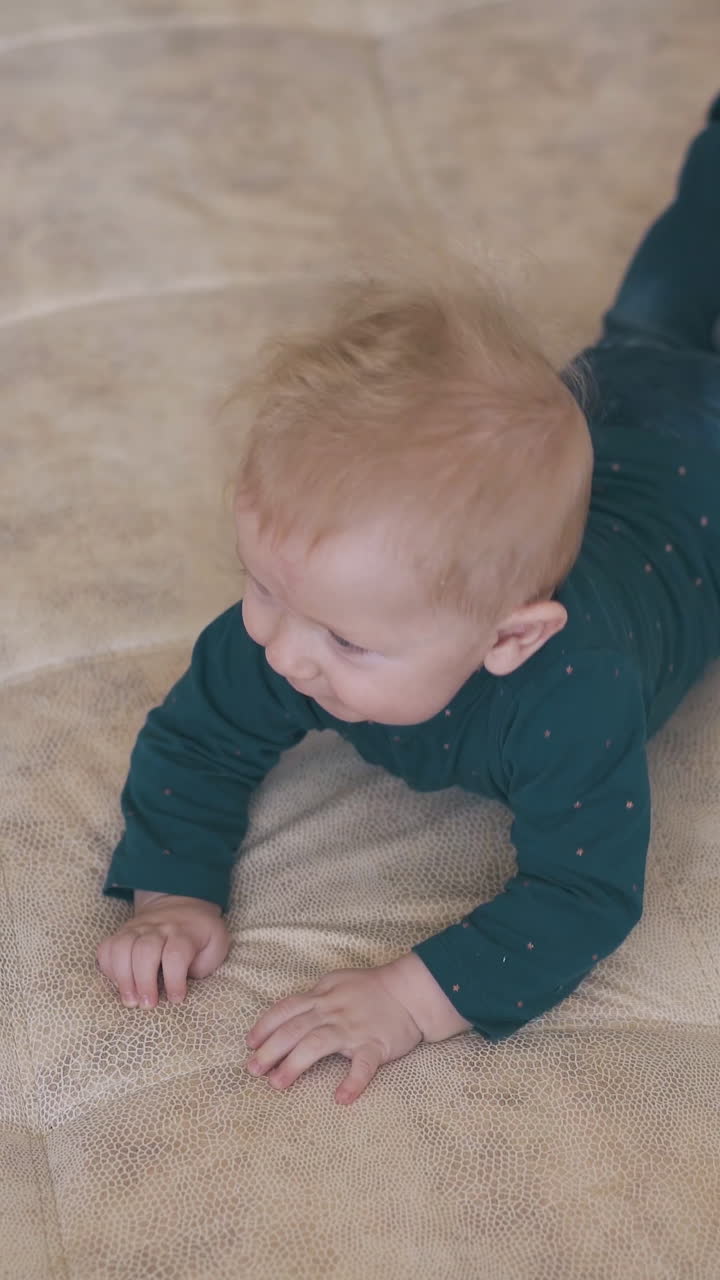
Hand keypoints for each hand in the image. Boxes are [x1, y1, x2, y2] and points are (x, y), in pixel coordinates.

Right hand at [96, 892, 229, 1007]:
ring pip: (121, 948)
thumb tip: (184, 981)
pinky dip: (108, 968)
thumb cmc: (201, 934)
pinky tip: (119, 984)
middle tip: (147, 1005)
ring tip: (130, 1001)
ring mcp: (137, 929)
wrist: (181, 905)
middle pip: (145, 951)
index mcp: (184, 933)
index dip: (175, 980)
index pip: (176, 954)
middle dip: (144, 982)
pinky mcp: (122, 934)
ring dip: (123, 978)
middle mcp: (158, 928)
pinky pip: (106, 948)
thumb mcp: (216, 944)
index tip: (176, 999)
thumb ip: (205, 964)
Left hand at [245, 953, 471, 1104]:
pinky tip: (340, 1098)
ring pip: (317, 1043)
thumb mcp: (337, 983)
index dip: (265, 1025)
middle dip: (270, 1049)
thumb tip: (288, 1018)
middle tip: (253, 1069)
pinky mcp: (376, 1044)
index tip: (250, 1043)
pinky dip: (352, 1082)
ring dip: (295, 1064)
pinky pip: (363, 1065)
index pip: (286, 1008)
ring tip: (277, 1084)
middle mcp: (333, 1011)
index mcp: (322, 996)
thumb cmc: (372, 989)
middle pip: (294, 1028)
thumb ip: (314, 998)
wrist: (411, 992)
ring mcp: (354, 1028)